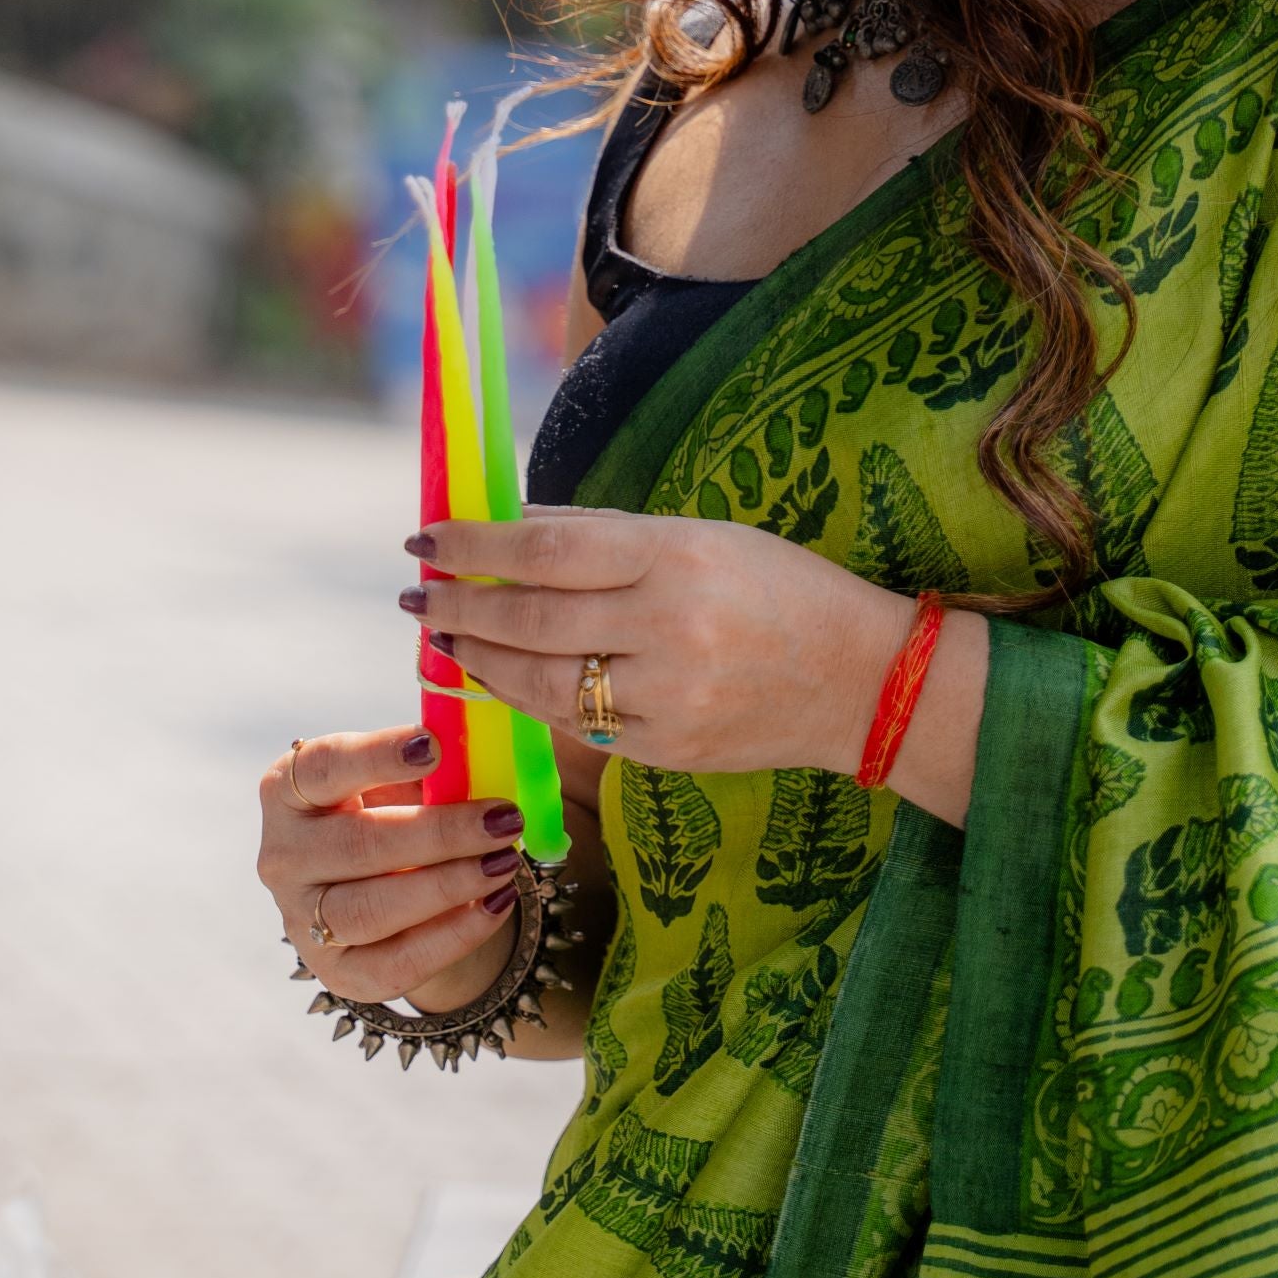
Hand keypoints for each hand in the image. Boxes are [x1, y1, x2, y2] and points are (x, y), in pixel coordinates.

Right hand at [254, 726, 529, 1013]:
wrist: (373, 889)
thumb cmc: (389, 813)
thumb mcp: (398, 782)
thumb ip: (430, 773)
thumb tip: (487, 761)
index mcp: (288, 790)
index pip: (325, 768)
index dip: (379, 755)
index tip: (434, 747)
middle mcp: (283, 856)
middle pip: (358, 845)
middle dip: (439, 834)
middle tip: (502, 820)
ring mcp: (301, 920)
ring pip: (371, 911)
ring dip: (448, 887)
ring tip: (505, 864)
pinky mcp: (335, 972)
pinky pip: (395, 963)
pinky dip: (454, 936)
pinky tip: (496, 904)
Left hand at [406, 509, 935, 784]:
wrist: (861, 682)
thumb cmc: (779, 589)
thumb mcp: (702, 536)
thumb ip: (606, 537)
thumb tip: (514, 527)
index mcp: (677, 556)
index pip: (547, 548)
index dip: (476, 545)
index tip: (428, 536)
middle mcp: (669, 627)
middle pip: (531, 618)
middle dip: (461, 606)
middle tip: (416, 593)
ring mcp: (667, 698)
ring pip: (540, 682)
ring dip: (479, 660)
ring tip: (443, 639)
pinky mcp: (666, 750)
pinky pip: (575, 723)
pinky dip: (526, 699)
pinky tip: (498, 680)